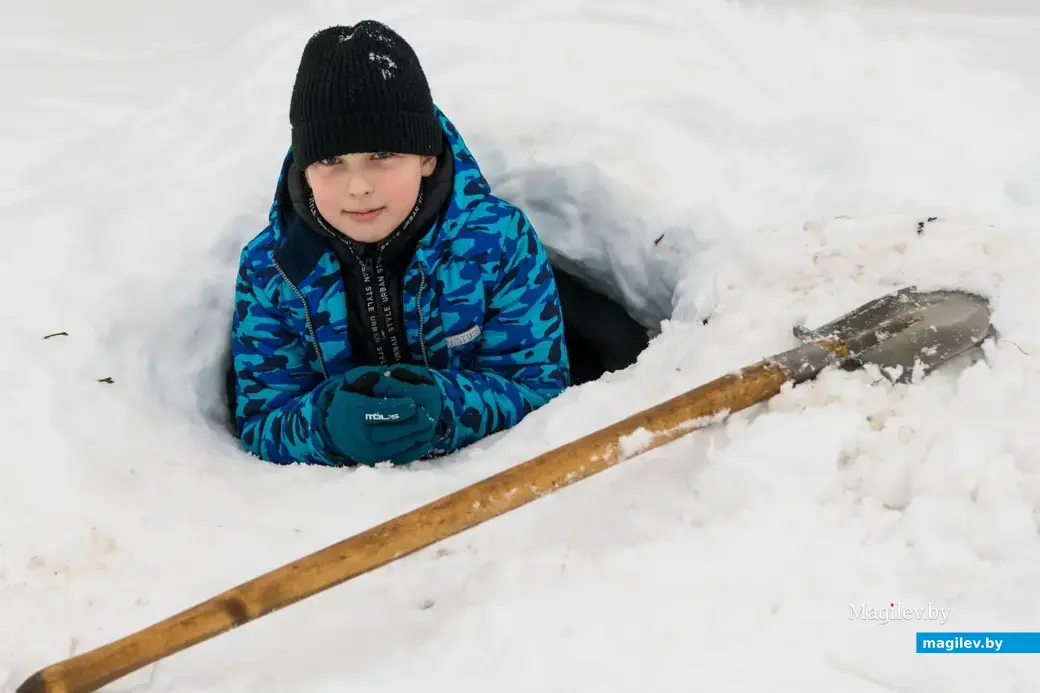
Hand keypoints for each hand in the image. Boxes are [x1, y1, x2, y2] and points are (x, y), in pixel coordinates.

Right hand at [318, 366, 440, 464]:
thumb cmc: (353, 396)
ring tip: (428, 424)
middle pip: (390, 432)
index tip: (413, 404)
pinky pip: (399, 458)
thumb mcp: (360, 379)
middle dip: (412, 423)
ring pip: (397, 446)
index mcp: (352, 411)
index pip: (376, 412)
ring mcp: (367, 452)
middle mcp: (357, 435)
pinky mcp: (376, 461)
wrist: (339, 425)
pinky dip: (415, 450)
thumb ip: (379, 378)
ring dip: (416, 435)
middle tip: (426, 414)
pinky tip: (426, 438)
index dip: (396, 409)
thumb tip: (397, 377)